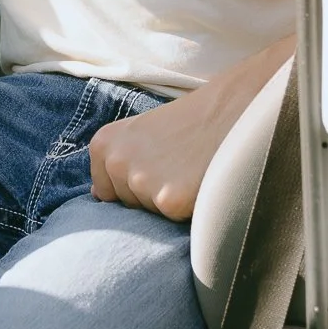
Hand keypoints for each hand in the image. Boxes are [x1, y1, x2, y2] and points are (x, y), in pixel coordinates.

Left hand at [89, 37, 293, 221]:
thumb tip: (96, 197)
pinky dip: (189, 207)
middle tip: (178, 165)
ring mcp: (141, 181)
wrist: (231, 109)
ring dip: (170, 201)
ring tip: (188, 170)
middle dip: (152, 195)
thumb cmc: (188, 124)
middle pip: (128, 206)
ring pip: (151, 215)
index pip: (106, 193)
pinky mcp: (169, 199)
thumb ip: (117, 164)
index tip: (157, 163)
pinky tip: (199, 180)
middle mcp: (116, 163)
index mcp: (103, 144)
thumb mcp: (140, 134)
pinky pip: (174, 219)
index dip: (136, 184)